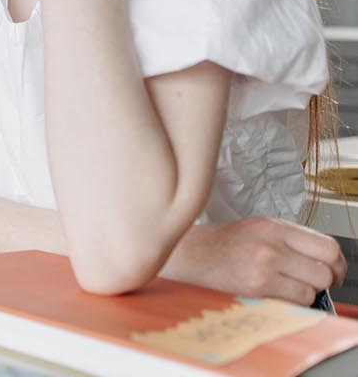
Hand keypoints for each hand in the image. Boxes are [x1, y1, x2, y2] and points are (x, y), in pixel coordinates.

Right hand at [164, 217, 345, 304]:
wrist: (190, 255)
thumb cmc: (222, 245)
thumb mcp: (258, 229)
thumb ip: (291, 240)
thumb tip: (325, 262)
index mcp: (273, 226)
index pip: (327, 246)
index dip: (337, 263)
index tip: (334, 271)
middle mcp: (271, 242)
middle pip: (325, 269)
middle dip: (326, 280)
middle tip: (316, 283)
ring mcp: (265, 264)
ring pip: (313, 288)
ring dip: (306, 293)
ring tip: (288, 288)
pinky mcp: (257, 286)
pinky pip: (295, 300)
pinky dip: (292, 302)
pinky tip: (276, 294)